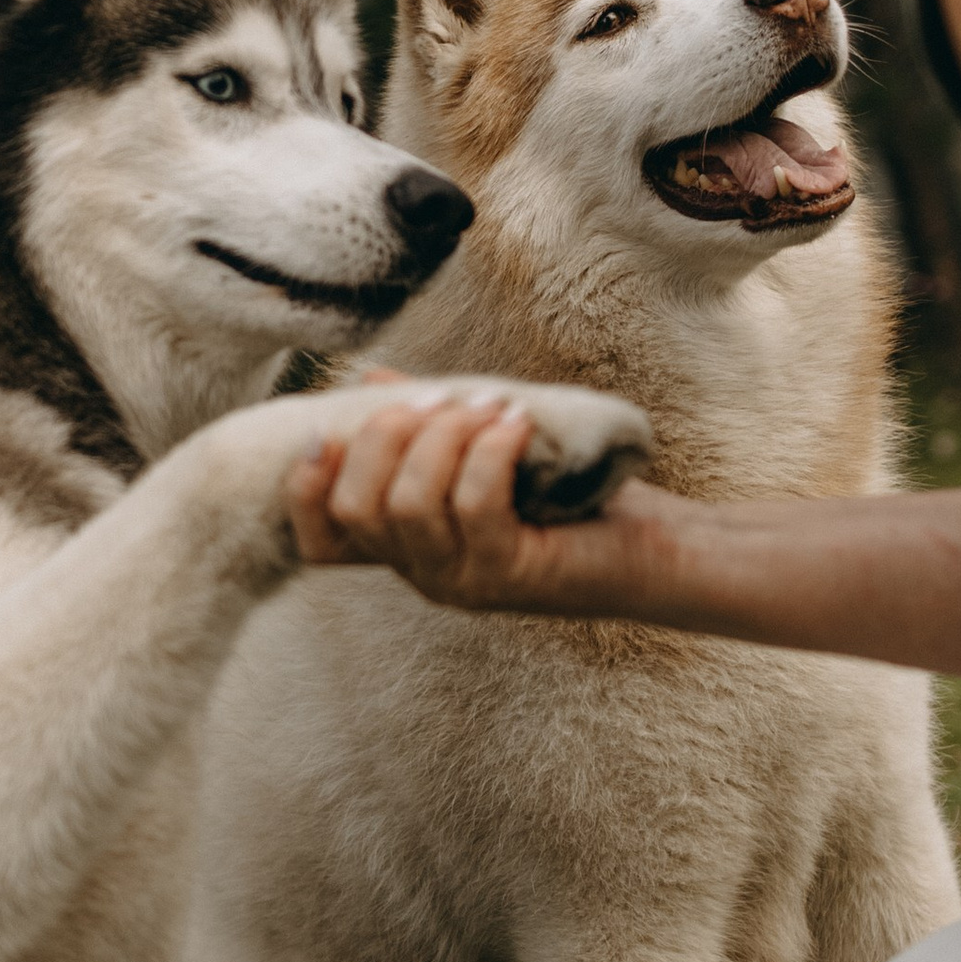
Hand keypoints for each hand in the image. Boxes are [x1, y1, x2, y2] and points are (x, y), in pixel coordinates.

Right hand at [286, 388, 682, 615]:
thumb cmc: (572, 498)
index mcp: (409, 549)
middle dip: (385, 438)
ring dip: (444, 437)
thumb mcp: (486, 453)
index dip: (303, 490)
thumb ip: (426, 427)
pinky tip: (516, 425)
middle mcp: (426, 574)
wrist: (657, 547)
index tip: (323, 434)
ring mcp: (465, 581)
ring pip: (408, 506)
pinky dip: (488, 452)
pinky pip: (472, 506)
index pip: (319, 542)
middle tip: (440, 399)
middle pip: (357, 509)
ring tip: (492, 406)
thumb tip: (371, 380)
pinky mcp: (512, 575)